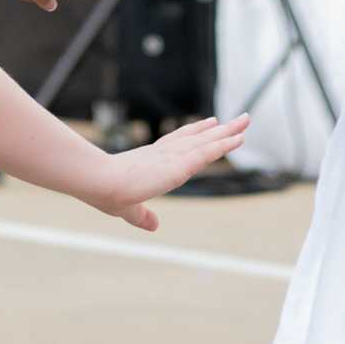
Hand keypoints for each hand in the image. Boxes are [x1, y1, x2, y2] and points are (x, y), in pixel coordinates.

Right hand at [85, 116, 250, 230]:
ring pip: (207, 141)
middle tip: (239, 118)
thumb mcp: (127, 209)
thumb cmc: (104, 192)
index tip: (210, 122)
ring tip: (246, 120)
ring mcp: (173, 157)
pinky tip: (239, 138)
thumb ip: (142, 216)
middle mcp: (165, 153)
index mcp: (152, 160)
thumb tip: (154, 225)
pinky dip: (224, 145)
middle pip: (198, 136)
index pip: (179, 141)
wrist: (98, 182)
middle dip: (219, 128)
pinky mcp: (179, 165)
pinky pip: (207, 152)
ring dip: (229, 131)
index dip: (196, 132)